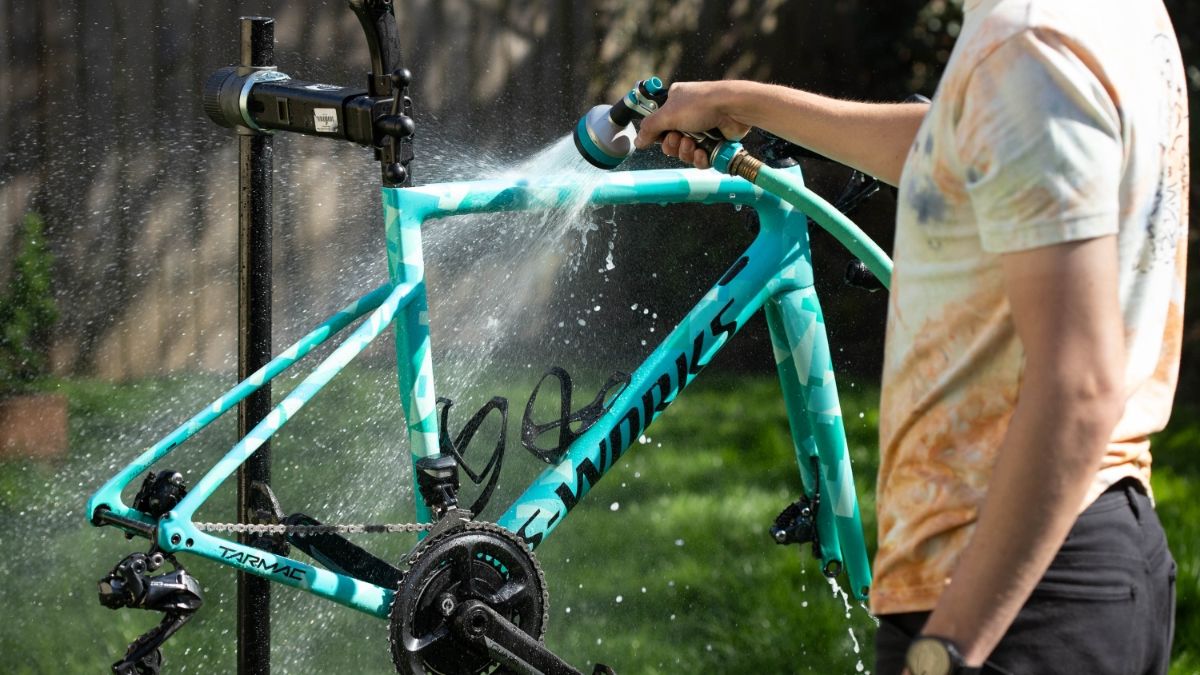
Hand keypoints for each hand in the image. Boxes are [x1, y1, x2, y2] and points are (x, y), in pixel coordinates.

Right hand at [633, 80, 750, 168]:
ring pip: (684, 153)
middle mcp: (686, 117)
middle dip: (673, 145)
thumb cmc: (702, 104)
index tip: (660, 136)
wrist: (733, 109)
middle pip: (670, 143)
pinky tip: (703, 151)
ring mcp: (701, 130)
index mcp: (674, 104)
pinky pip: (699, 159)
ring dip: (686, 152)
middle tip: (679, 138)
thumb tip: (638, 141)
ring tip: (693, 143)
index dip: (658, 135)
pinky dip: (699, 158)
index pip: (658, 126)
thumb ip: (649, 128)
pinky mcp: (713, 142)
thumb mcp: (668, 113)